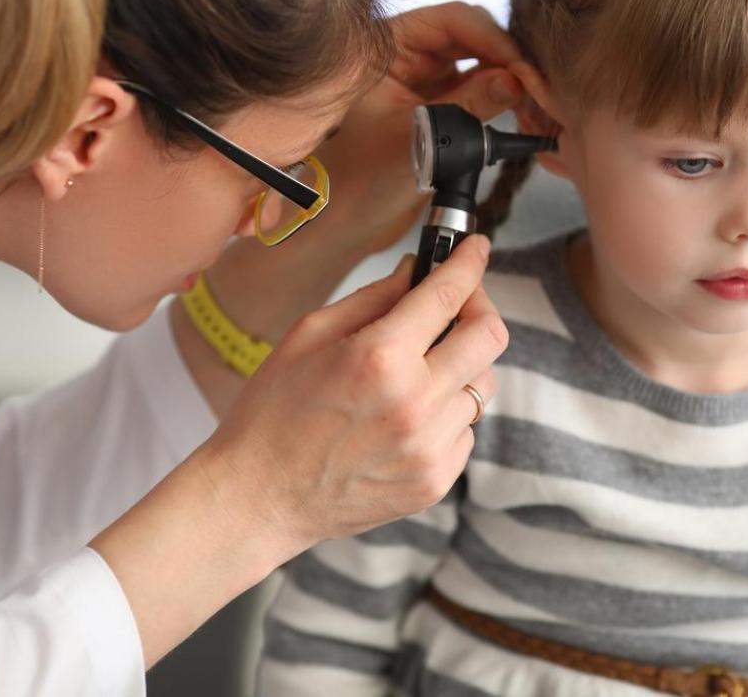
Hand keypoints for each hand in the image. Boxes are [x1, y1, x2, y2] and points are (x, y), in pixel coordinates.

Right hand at [205, 234, 505, 554]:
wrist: (257, 498)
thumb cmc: (273, 411)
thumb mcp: (309, 335)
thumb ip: (373, 298)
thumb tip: (416, 272)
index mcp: (380, 357)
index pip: (448, 293)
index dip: (469, 262)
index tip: (475, 248)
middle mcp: (415, 402)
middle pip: (490, 336)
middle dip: (480, 307)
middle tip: (459, 303)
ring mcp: (429, 447)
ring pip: (483, 384)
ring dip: (461, 365)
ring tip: (422, 368)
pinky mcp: (435, 481)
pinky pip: (467, 430)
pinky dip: (448, 414)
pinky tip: (408, 416)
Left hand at [317, 1, 525, 255]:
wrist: (344, 222)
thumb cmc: (358, 178)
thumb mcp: (415, 138)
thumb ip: (465, 107)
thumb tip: (515, 81)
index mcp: (388, 46)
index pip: (452, 21)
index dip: (493, 40)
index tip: (522, 69)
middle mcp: (409, 55)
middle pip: (474, 37)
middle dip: (508, 58)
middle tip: (539, 88)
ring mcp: (426, 80)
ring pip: (482, 63)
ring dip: (511, 80)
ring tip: (537, 104)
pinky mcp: (440, 107)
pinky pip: (480, 91)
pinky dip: (504, 100)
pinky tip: (524, 114)